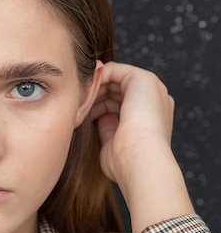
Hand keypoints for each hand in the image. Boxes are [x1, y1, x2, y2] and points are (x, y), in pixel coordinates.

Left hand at [90, 62, 193, 232]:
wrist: (141, 162)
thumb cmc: (127, 162)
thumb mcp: (115, 143)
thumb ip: (109, 127)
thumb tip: (101, 118)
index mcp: (152, 115)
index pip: (122, 102)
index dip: (100, 106)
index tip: (82, 116)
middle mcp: (155, 99)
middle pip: (117, 88)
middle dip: (95, 95)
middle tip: (76, 106)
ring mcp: (151, 87)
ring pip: (114, 78)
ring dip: (93, 88)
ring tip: (78, 101)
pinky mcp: (143, 79)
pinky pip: (113, 70)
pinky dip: (95, 79)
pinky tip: (84, 93)